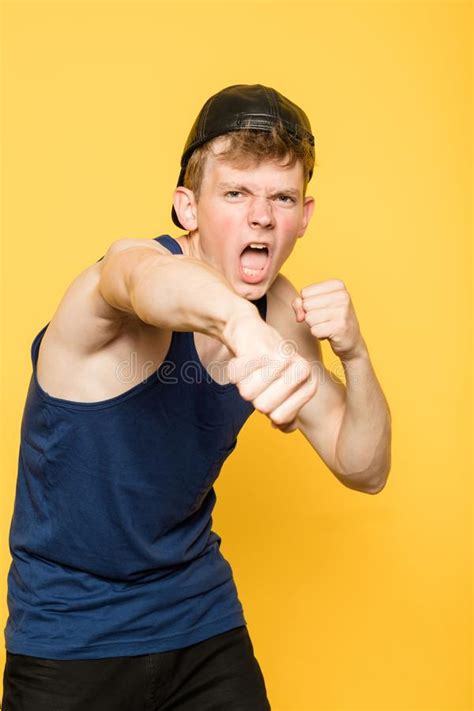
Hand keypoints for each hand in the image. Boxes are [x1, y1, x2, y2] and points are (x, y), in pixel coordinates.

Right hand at [226, 318, 317, 432]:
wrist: (248, 330)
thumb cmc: (265, 364)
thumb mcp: (279, 389)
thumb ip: (286, 414)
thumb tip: (283, 428)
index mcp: (309, 380)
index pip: (281, 417)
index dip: (270, 409)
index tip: (272, 393)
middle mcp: (301, 369)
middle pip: (263, 407)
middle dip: (254, 396)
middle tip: (260, 378)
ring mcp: (283, 358)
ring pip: (248, 393)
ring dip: (243, 382)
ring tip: (253, 368)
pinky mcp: (263, 350)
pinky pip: (237, 377)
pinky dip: (234, 369)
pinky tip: (243, 358)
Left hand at [292, 279, 364, 360]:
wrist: (351, 340)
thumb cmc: (331, 319)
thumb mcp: (316, 305)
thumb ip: (300, 303)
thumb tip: (299, 316)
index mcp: (337, 285)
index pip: (305, 292)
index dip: (308, 304)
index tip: (322, 308)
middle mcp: (343, 296)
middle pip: (306, 304)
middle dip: (310, 315)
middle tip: (325, 319)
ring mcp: (343, 311)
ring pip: (309, 318)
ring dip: (314, 325)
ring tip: (327, 325)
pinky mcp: (340, 327)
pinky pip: (314, 330)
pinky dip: (318, 334)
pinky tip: (329, 333)